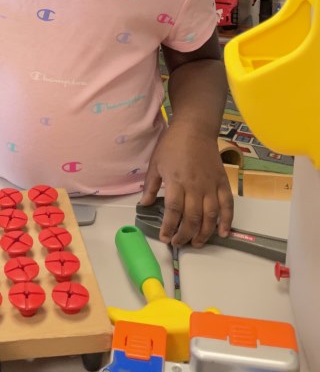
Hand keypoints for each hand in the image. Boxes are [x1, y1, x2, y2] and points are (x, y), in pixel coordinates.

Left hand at [139, 123, 233, 247]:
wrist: (195, 128)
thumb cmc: (172, 144)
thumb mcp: (155, 163)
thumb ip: (150, 186)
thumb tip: (143, 204)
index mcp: (176, 181)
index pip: (173, 211)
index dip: (169, 227)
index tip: (165, 237)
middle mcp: (195, 186)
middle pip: (192, 217)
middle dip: (185, 234)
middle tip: (179, 243)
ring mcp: (211, 185)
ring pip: (210, 216)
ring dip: (204, 233)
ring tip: (197, 243)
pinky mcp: (222, 182)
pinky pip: (227, 205)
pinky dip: (226, 221)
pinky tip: (223, 233)